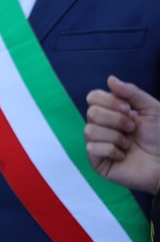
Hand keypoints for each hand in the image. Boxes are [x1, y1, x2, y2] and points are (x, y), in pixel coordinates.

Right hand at [84, 75, 159, 193]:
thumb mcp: (151, 109)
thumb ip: (131, 92)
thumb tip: (110, 79)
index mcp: (111, 112)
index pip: (93, 97)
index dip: (109, 101)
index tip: (129, 109)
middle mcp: (101, 126)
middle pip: (91, 112)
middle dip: (116, 120)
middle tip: (133, 129)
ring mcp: (98, 144)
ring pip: (90, 130)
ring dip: (116, 137)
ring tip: (129, 145)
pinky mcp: (97, 162)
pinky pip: (92, 148)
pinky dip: (112, 150)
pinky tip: (123, 156)